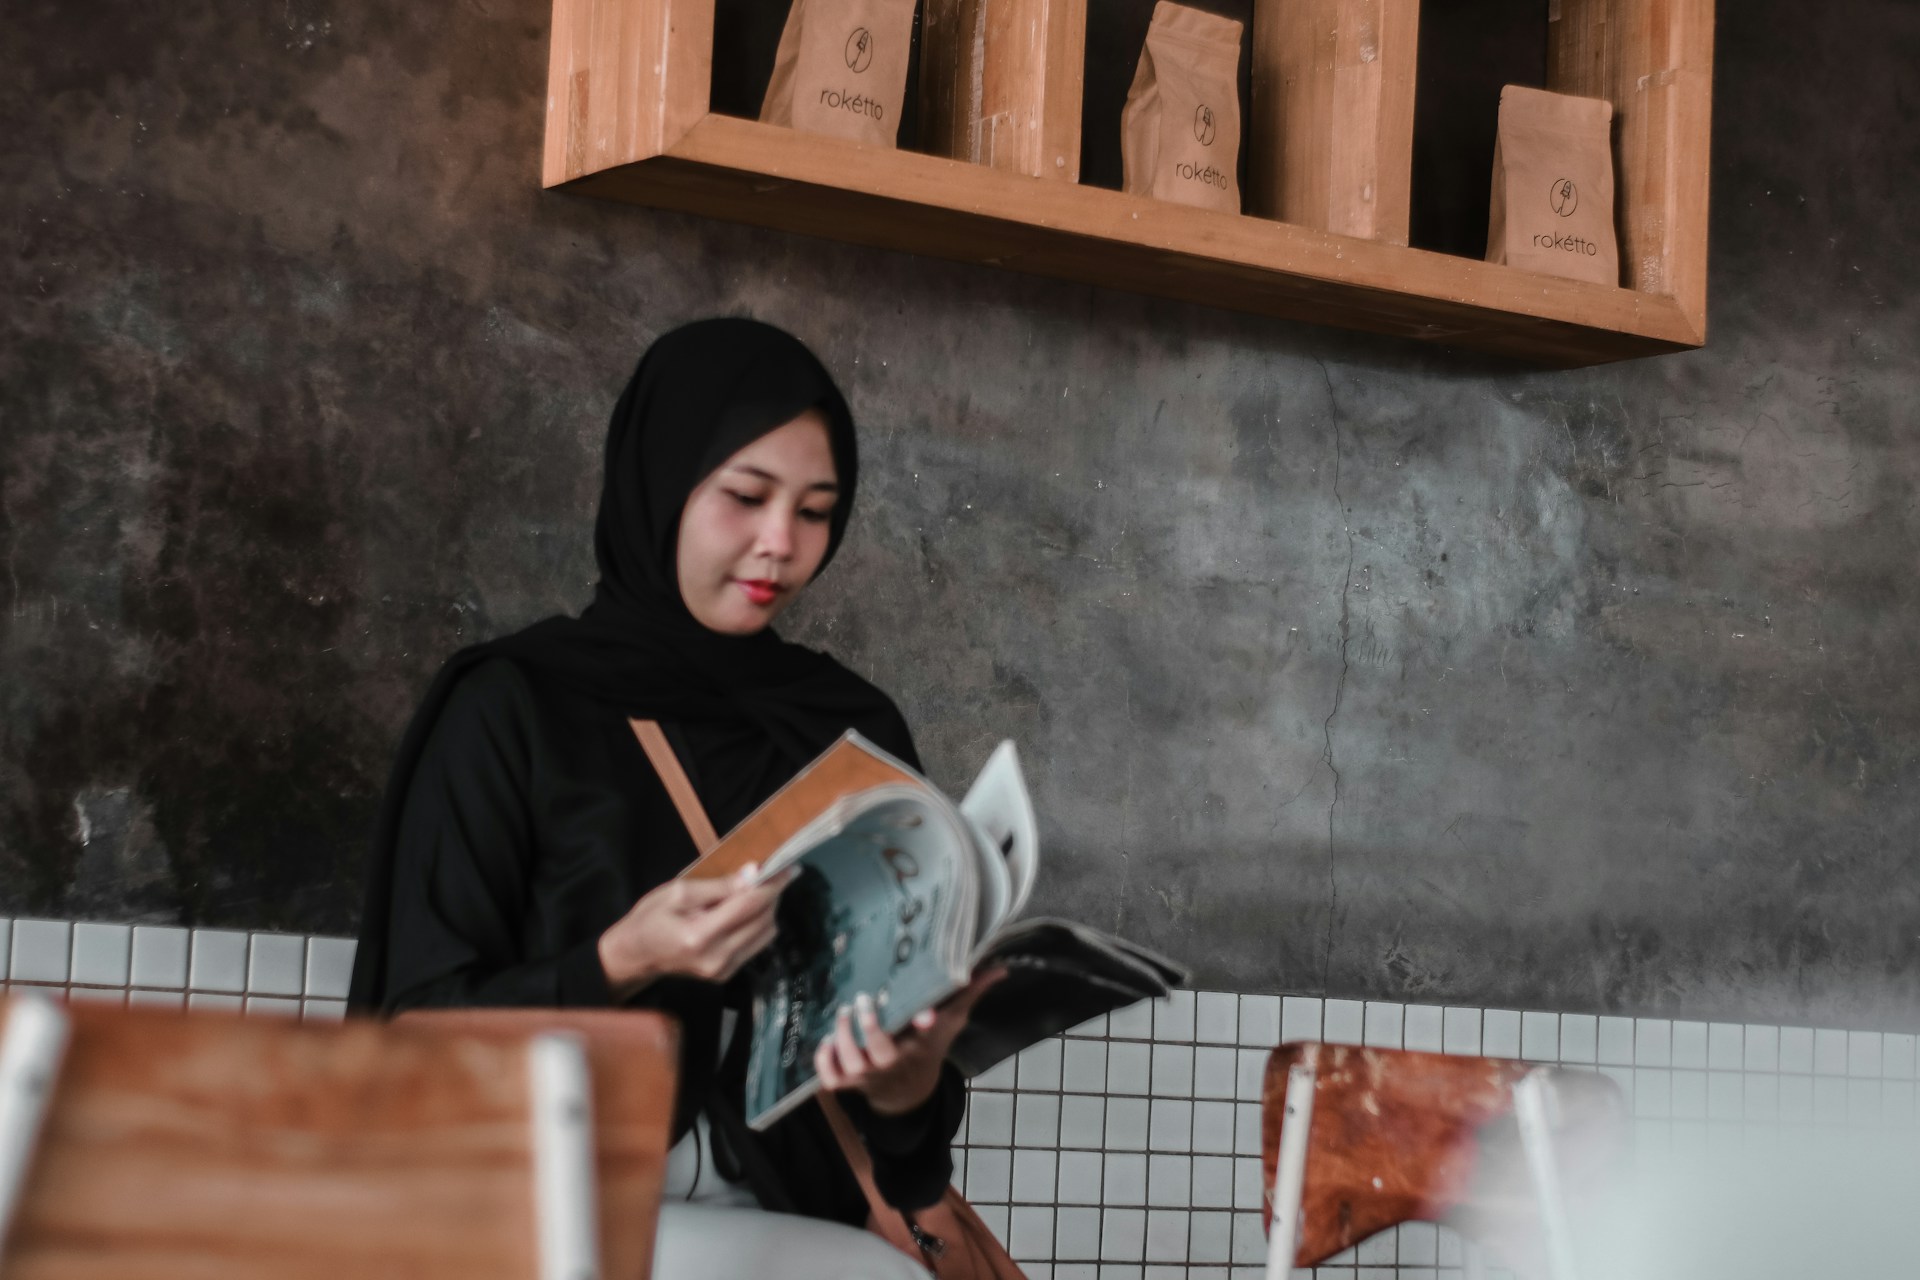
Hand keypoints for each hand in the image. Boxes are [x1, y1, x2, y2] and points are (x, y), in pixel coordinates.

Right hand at [597, 864, 794, 999]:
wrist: (635, 956)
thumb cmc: (651, 918)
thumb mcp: (677, 892)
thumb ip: (717, 886)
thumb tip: (752, 874)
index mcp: (701, 935)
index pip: (749, 906)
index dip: (772, 884)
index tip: (790, 867)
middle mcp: (717, 958)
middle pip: (763, 921)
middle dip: (772, 894)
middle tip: (772, 874)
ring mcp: (723, 970)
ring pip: (766, 935)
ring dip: (768, 910)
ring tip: (758, 891)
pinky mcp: (725, 976)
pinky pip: (756, 946)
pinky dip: (759, 925)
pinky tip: (747, 912)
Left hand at [814, 969, 1004, 1115]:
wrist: (909, 1089)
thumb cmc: (929, 1044)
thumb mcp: (952, 1020)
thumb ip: (971, 992)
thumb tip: (999, 968)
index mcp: (921, 1043)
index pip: (928, 1034)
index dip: (926, 1024)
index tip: (925, 1017)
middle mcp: (894, 1060)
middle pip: (880, 1053)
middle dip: (870, 1029)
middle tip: (864, 1000)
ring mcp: (870, 1073)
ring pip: (853, 1064)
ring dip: (843, 1039)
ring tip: (842, 1013)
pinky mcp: (849, 1081)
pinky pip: (832, 1080)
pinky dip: (824, 1064)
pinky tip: (824, 1043)